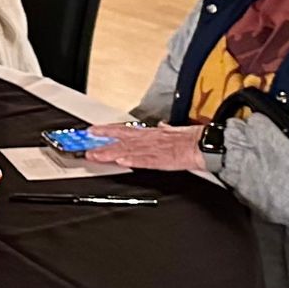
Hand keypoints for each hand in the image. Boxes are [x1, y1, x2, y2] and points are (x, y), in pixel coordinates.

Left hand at [84, 123, 204, 171]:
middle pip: (120, 140)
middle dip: (102, 143)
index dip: (107, 130)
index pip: (124, 130)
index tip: (93, 131)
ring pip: (126, 150)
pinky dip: (131, 160)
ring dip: (110, 153)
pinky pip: (143, 161)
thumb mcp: (175, 130)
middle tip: (85, 145)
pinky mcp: (160, 160)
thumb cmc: (190, 138)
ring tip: (95, 155)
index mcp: (150, 133)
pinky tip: (120, 161)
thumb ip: (166, 129)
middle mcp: (148, 140)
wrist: (203, 144)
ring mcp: (152, 150)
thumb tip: (162, 126)